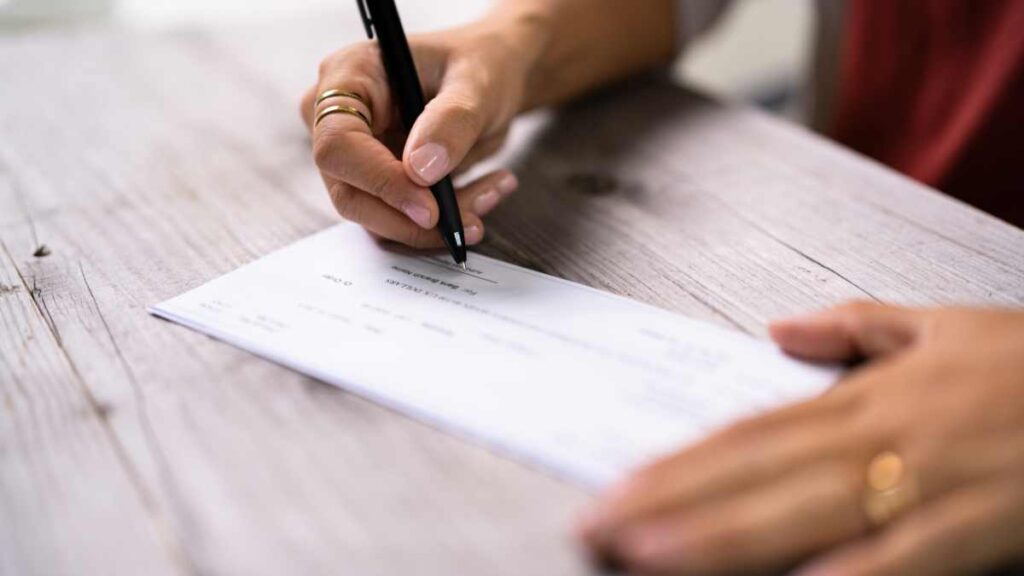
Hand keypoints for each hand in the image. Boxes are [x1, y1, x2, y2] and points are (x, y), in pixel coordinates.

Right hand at [301, 16, 541, 247]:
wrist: (491, 79)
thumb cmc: (479, 65)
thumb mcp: (477, 83)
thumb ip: (452, 121)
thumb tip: (421, 171)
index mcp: (349, 76)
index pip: (338, 144)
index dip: (379, 182)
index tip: (430, 208)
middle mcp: (339, 119)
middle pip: (349, 193)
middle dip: (411, 220)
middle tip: (471, 221)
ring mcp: (355, 156)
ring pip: (378, 217)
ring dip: (437, 224)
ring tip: (492, 192)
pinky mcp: (378, 184)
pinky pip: (402, 220)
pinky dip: (446, 220)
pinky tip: (486, 193)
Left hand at [579, 302, 1023, 574]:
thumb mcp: (945, 325)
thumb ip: (858, 326)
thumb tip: (781, 329)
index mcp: (866, 396)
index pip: (747, 433)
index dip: (676, 464)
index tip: (615, 488)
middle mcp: (882, 434)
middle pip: (756, 473)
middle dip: (669, 504)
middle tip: (595, 527)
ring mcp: (931, 480)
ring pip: (808, 511)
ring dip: (722, 536)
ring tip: (647, 557)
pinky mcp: (984, 522)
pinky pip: (908, 556)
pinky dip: (852, 574)